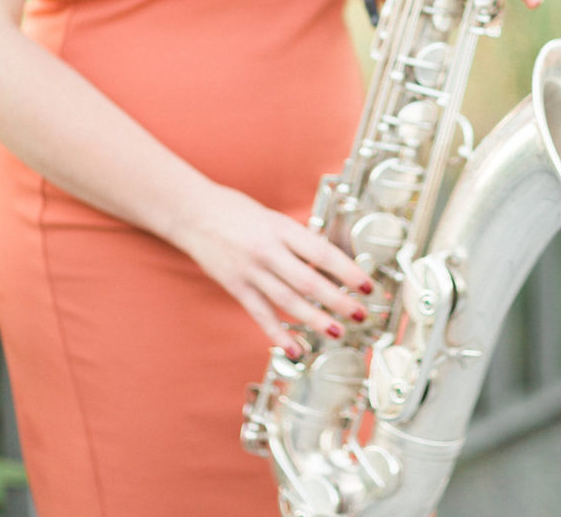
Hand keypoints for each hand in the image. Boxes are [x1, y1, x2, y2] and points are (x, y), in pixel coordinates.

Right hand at [176, 185, 372, 357]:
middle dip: (337, 301)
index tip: (367, 285)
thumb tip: (329, 264)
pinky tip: (295, 349)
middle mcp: (267, 251)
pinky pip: (261, 314)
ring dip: (315, 320)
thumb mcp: (274, 218)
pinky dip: (279, 334)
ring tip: (337, 332)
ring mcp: (250, 271)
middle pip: (308, 282)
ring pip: (287, 302)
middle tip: (359, 314)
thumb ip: (297, 240)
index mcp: (281, 228)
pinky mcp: (235, 287)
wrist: (193, 212)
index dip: (347, 271)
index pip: (322, 252)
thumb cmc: (237, 211)